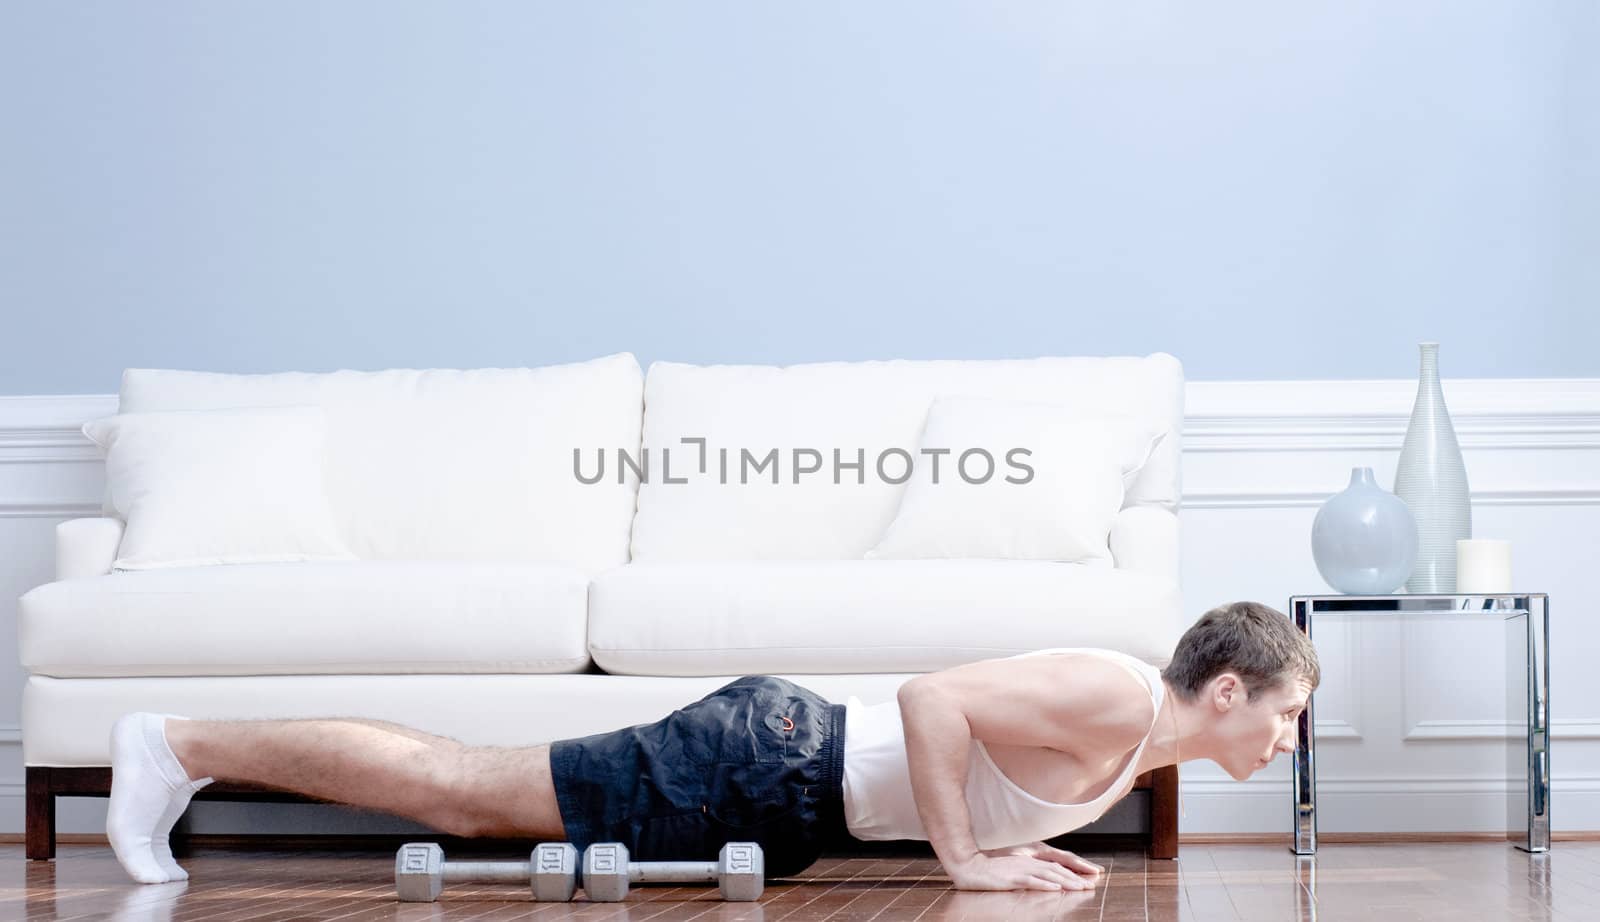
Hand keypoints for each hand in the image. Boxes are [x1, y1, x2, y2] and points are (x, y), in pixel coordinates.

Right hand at [946, 851, 1098, 891]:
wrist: (968, 866)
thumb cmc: (989, 871)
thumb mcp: (1013, 871)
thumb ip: (1029, 874)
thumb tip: (1048, 881)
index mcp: (1029, 860)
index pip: (1056, 865)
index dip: (1073, 871)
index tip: (1088, 878)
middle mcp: (1027, 862)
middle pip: (1056, 869)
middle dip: (1076, 878)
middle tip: (1091, 885)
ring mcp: (1020, 869)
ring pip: (1048, 874)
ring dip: (1066, 881)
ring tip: (1080, 887)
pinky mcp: (1011, 878)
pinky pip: (1031, 881)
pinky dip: (1045, 884)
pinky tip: (1055, 887)